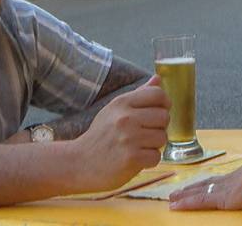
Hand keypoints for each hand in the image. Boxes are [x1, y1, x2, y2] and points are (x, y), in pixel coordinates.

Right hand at [72, 75, 169, 192]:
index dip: (164, 103)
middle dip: (159, 127)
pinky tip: (135, 160)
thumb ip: (139, 94)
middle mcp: (126, 118)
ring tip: (138, 147)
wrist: (77, 164)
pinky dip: (149, 161)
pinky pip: (156, 156)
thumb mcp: (115, 109)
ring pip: (162, 137)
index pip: (158, 94)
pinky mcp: (130, 159)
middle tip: (144, 134)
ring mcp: (128, 139)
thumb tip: (158, 79)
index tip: (158, 112)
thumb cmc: (100, 135)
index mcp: (122, 103)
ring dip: (154, 145)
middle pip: (164, 116)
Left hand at [170, 146, 241, 211]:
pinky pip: (199, 201)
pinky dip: (186, 203)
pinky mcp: (222, 198)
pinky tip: (176, 205)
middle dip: (191, 188)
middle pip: (205, 184)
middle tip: (177, 191)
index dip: (208, 182)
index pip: (220, 180)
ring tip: (171, 198)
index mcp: (241, 175)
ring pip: (198, 192)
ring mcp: (225, 188)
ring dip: (184, 195)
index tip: (199, 184)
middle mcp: (230, 180)